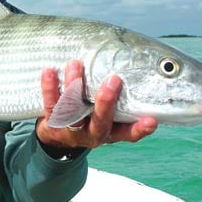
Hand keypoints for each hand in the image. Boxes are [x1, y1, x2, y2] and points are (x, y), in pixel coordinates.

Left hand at [36, 60, 157, 149]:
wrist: (57, 136)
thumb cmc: (90, 117)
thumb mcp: (108, 116)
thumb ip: (120, 101)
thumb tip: (135, 69)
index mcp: (109, 132)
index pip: (127, 133)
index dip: (139, 129)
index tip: (151, 121)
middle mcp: (91, 134)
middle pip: (100, 122)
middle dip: (106, 102)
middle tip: (114, 80)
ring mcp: (70, 130)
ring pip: (72, 111)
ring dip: (74, 87)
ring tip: (76, 64)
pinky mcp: (52, 123)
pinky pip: (50, 105)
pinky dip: (49, 87)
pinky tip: (49, 71)